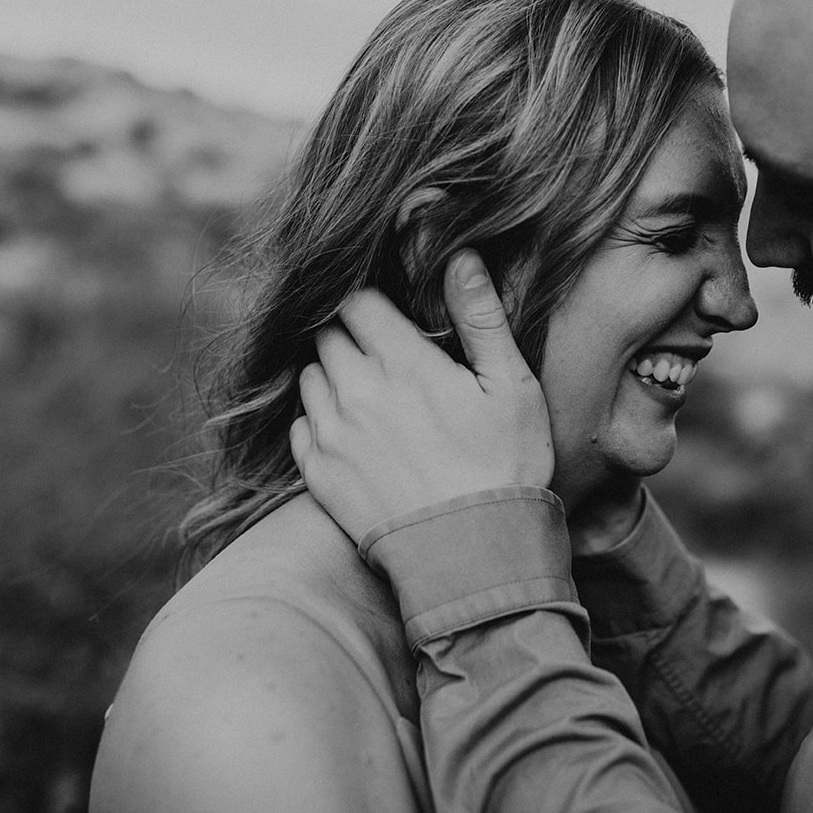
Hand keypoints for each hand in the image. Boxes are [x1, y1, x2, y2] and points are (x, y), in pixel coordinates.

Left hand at [289, 250, 553, 543]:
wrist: (473, 556)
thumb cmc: (505, 467)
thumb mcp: (510, 386)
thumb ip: (481, 317)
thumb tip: (463, 256)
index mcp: (402, 362)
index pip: (356, 301)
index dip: (370, 299)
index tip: (389, 311)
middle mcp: (355, 392)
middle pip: (327, 335)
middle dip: (350, 333)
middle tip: (383, 350)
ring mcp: (332, 435)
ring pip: (310, 378)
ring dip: (333, 374)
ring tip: (370, 391)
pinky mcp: (319, 475)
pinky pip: (301, 427)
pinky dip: (320, 419)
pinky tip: (353, 431)